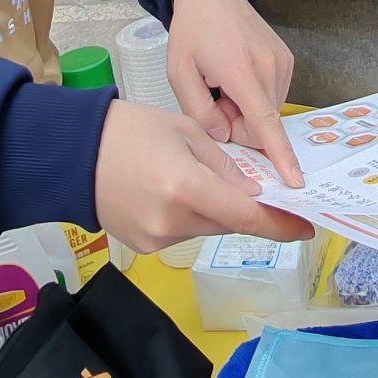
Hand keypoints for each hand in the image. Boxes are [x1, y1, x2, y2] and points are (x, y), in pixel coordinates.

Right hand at [94, 100, 313, 252]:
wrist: (72, 152)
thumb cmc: (128, 130)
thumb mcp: (186, 133)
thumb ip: (224, 165)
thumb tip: (253, 191)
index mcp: (185, 187)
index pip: (246, 216)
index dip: (280, 224)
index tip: (305, 227)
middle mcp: (172, 221)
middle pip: (227, 223)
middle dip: (243, 207)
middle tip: (253, 187)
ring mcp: (156, 239)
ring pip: (205, 227)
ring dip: (212, 208)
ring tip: (189, 175)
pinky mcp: (145, 247)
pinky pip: (183, 232)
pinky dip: (188, 215)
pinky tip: (169, 190)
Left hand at [166, 0, 302, 185]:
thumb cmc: (192, 30)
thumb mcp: (179, 73)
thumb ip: (199, 112)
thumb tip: (225, 136)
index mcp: (241, 71)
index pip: (265, 122)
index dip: (279, 154)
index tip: (294, 179)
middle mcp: (269, 67)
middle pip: (261, 123)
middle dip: (238, 124)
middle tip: (214, 99)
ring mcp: (282, 62)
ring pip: (268, 111)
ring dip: (246, 110)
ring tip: (223, 83)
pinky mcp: (286, 59)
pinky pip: (273, 96)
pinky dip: (255, 97)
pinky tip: (236, 77)